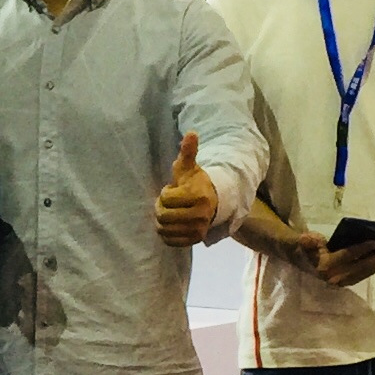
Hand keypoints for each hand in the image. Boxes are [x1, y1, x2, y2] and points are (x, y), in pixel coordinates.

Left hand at [155, 132, 217, 248]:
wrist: (213, 201)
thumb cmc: (195, 182)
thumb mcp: (189, 166)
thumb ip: (188, 151)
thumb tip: (191, 133)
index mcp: (198, 195)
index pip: (166, 198)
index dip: (165, 193)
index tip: (172, 189)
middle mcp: (200, 214)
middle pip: (163, 216)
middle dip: (161, 208)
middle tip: (168, 203)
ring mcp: (198, 229)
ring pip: (164, 229)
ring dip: (162, 221)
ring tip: (170, 212)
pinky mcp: (195, 240)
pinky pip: (170, 241)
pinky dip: (166, 233)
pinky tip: (172, 224)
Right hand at [311, 230, 374, 290]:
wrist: (303, 261)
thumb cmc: (309, 248)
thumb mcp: (308, 241)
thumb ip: (312, 241)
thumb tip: (313, 240)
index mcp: (326, 265)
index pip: (348, 255)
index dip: (363, 248)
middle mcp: (335, 276)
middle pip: (362, 266)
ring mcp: (343, 282)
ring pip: (366, 272)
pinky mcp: (348, 283)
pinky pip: (365, 274)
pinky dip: (374, 265)